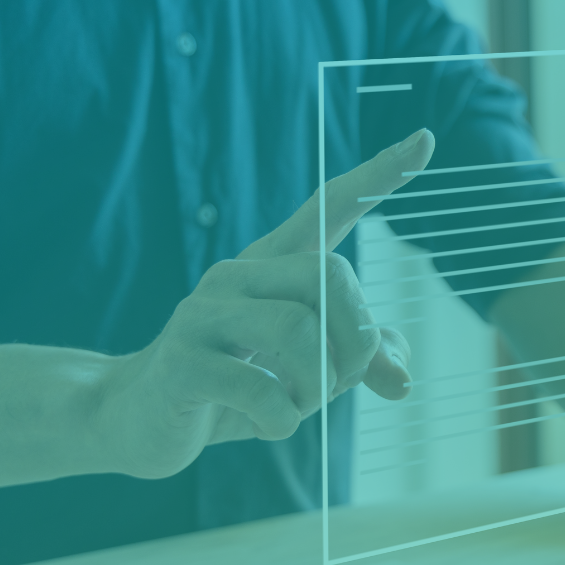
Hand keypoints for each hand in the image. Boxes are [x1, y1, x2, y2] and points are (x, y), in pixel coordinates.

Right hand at [93, 128, 435, 478]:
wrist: (139, 420)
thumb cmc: (233, 388)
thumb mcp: (305, 374)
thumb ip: (357, 364)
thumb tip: (402, 377)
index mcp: (273, 266)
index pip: (330, 205)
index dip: (378, 176)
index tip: (425, 140)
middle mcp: (238, 274)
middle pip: (330, 276)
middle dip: (356, 340)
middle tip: (343, 379)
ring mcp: (202, 313)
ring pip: (298, 331)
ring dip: (318, 386)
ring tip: (300, 406)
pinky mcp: (180, 361)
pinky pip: (260, 388)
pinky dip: (283, 419)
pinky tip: (271, 424)